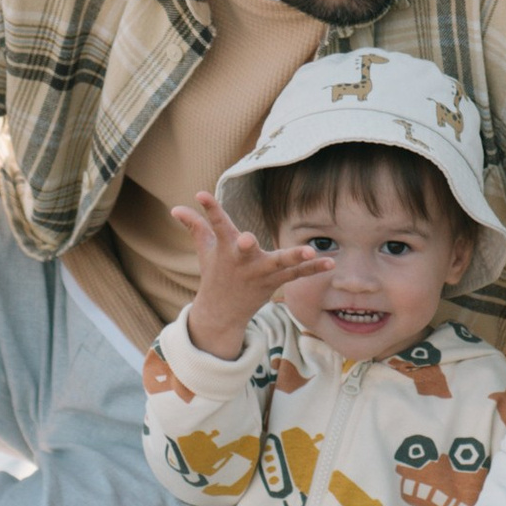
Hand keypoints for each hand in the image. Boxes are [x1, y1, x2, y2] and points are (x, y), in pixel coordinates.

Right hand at [167, 192, 331, 357]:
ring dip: (295, 258)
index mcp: (225, 249)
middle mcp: (243, 261)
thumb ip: (195, 226)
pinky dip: (313, 269)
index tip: (200, 194)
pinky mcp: (275, 282)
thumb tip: (175, 208)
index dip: (209, 209)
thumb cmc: (215, 273)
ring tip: (309, 251)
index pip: (216, 224)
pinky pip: (297, 275)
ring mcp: (260, 273)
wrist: (223, 311)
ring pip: (279, 264)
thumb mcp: (205, 250)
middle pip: (246, 251)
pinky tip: (330, 262)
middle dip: (245, 246)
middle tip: (247, 240)